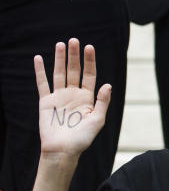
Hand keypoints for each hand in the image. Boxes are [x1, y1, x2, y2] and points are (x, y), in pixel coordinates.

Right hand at [35, 39, 111, 160]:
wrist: (63, 150)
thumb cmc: (82, 138)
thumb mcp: (97, 120)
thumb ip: (102, 102)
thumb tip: (107, 84)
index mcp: (87, 98)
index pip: (89, 75)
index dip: (89, 61)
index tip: (89, 47)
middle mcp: (73, 94)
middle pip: (74, 70)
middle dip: (74, 55)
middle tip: (74, 40)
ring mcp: (59, 97)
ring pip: (59, 73)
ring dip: (59, 59)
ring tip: (61, 44)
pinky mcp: (46, 102)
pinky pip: (42, 84)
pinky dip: (40, 71)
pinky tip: (38, 59)